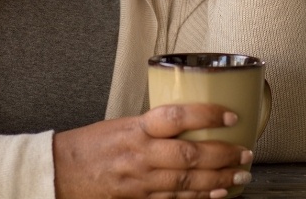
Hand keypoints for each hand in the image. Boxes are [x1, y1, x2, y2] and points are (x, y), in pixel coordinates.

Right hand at [52, 103, 253, 198]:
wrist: (60, 174)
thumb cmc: (91, 145)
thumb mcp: (122, 123)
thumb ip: (154, 125)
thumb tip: (191, 120)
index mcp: (136, 128)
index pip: (176, 117)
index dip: (206, 115)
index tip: (230, 114)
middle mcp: (140, 155)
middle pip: (189, 156)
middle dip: (222, 155)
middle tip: (246, 153)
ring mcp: (140, 182)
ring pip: (186, 183)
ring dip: (218, 180)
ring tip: (240, 175)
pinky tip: (217, 194)